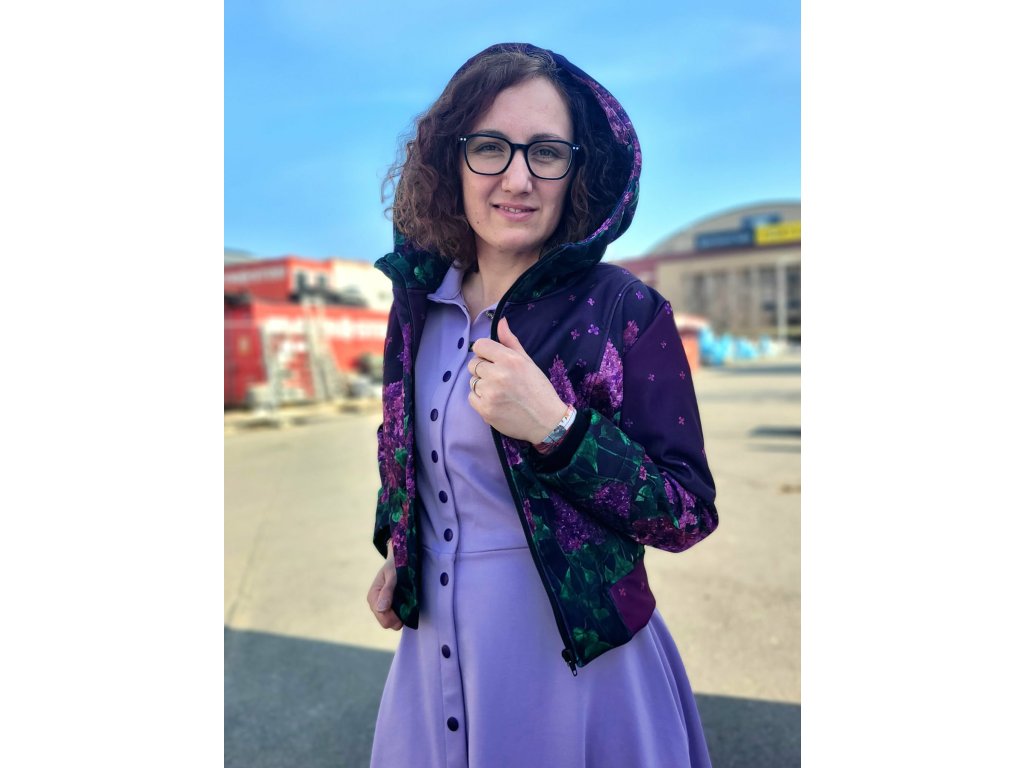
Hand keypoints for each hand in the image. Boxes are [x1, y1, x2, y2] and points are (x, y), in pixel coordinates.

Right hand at [367, 539, 402, 629]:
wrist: (399, 558)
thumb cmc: (395, 565)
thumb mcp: (393, 575)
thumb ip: (387, 591)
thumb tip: (381, 609)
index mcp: (373, 597)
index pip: (385, 620)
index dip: (397, 617)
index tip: (406, 605)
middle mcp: (375, 604)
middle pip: (388, 623)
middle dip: (400, 616)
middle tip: (409, 602)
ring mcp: (382, 606)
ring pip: (393, 622)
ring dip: (402, 614)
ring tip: (407, 599)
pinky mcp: (389, 606)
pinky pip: (397, 616)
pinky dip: (403, 611)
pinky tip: (407, 601)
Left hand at [467, 317, 567, 443]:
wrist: (546, 421)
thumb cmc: (539, 389)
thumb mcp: (528, 362)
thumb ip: (511, 342)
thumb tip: (500, 321)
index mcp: (510, 360)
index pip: (480, 345)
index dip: (485, 352)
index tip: (492, 359)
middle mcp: (498, 374)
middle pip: (473, 364)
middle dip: (483, 369)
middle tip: (499, 378)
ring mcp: (490, 393)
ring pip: (472, 381)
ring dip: (482, 385)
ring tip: (499, 391)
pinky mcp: (485, 410)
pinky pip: (471, 397)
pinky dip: (480, 399)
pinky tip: (496, 402)